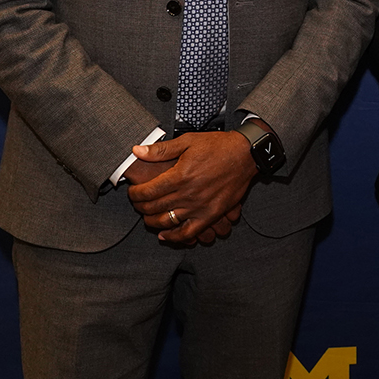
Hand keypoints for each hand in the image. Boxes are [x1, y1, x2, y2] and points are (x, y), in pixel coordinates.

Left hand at [125, 131, 258, 244]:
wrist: (246, 154)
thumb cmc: (217, 146)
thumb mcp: (188, 141)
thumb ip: (161, 150)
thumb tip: (136, 151)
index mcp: (180, 176)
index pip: (147, 191)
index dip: (135, 194)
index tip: (132, 191)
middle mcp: (188, 194)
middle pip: (154, 208)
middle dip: (140, 207)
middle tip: (138, 202)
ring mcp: (199, 207)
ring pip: (166, 222)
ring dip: (152, 221)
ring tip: (148, 216)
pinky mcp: (211, 214)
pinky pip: (188, 233)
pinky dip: (174, 237)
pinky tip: (164, 235)